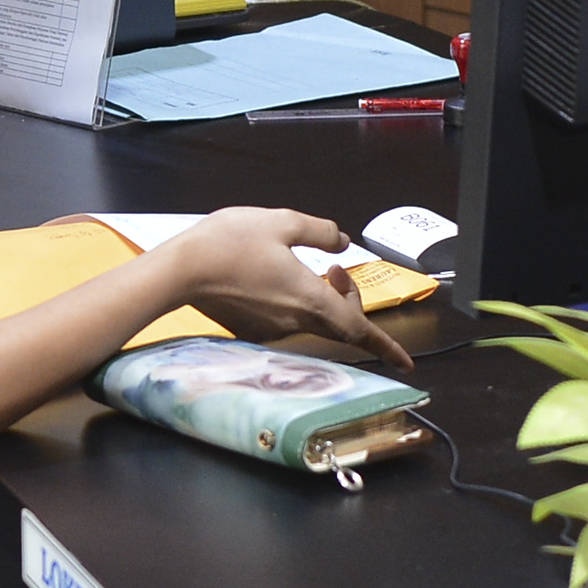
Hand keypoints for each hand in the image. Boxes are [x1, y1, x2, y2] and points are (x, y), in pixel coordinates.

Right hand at [166, 208, 412, 371]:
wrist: (181, 270)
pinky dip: (294, 304)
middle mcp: (295, 323)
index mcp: (310, 299)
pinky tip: (273, 277)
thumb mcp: (282, 222)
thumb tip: (342, 241)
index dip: (386, 347)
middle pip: (338, 325)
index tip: (406, 365)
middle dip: (349, 301)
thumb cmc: (231, 242)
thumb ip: (319, 232)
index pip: (358, 330)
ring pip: (311, 321)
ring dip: (321, 299)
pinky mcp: (250, 329)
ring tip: (304, 266)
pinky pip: (284, 321)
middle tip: (337, 270)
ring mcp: (271, 330)